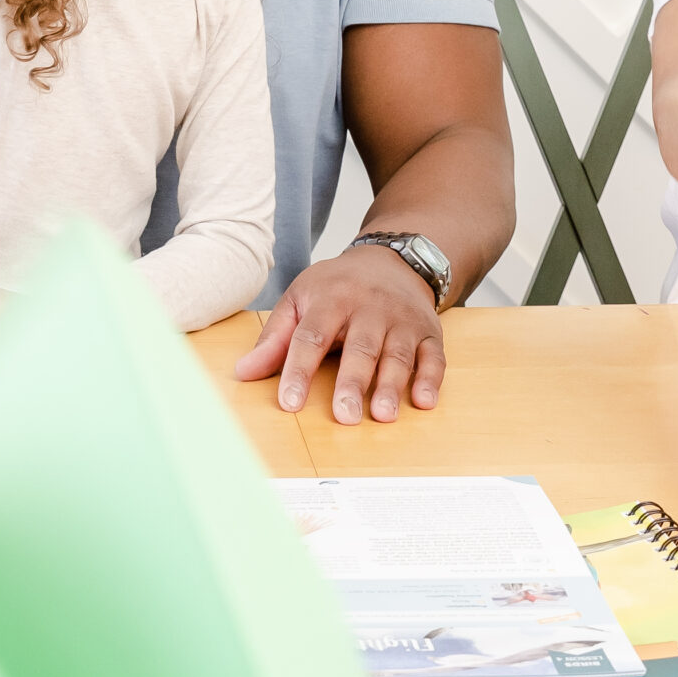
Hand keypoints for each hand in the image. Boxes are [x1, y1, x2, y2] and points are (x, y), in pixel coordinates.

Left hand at [235, 244, 444, 423]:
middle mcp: (370, 308)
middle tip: (344, 416)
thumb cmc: (338, 286)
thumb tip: (244, 372)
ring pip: (397, 354)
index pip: (312, 336)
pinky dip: (431, 379)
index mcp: (332, 299)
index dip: (299, 370)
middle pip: (360, 348)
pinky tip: (424, 401)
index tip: (289, 402)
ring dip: (391, 385)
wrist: (391, 260)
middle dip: (352, 383)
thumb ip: (275, 338)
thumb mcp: (300, 299)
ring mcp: (402, 320)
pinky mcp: (429, 332)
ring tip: (382, 415)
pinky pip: (434, 356)